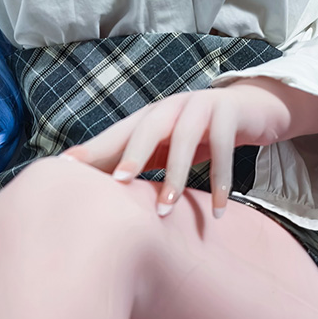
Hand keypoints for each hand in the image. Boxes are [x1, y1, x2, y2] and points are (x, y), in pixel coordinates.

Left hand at [60, 82, 277, 218]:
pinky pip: (223, 148)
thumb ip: (143, 162)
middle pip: (147, 128)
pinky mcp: (228, 115)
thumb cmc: (201, 134)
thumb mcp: (170, 146)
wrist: (252, 107)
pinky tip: (218, 209)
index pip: (118, 133)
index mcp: (151, 117)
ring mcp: (200, 107)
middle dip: (131, 155)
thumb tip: (103, 198)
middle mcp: (171, 107)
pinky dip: (221, 180)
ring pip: (184, 139)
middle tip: (118, 183)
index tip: (66, 168)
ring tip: (166, 211)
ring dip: (175, 176)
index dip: (93, 150)